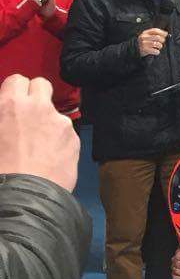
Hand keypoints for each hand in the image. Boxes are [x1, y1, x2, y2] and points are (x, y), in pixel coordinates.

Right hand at [0, 74, 78, 190]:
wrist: (23, 198)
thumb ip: (2, 119)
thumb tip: (6, 118)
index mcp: (10, 104)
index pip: (17, 80)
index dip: (14, 92)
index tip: (12, 104)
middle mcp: (38, 107)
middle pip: (41, 85)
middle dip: (35, 95)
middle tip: (27, 114)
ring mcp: (59, 121)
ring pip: (55, 111)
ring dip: (47, 120)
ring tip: (37, 144)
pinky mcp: (73, 138)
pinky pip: (66, 132)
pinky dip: (59, 140)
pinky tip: (49, 158)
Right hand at [137, 27, 167, 56]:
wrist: (135, 50)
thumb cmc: (144, 43)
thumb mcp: (148, 36)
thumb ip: (155, 34)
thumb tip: (166, 33)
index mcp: (145, 33)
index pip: (154, 30)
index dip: (161, 32)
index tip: (166, 34)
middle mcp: (144, 37)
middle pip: (157, 37)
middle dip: (162, 40)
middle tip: (162, 42)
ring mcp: (143, 44)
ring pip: (156, 44)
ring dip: (160, 46)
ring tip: (158, 47)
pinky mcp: (144, 50)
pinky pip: (155, 51)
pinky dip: (157, 51)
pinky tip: (156, 51)